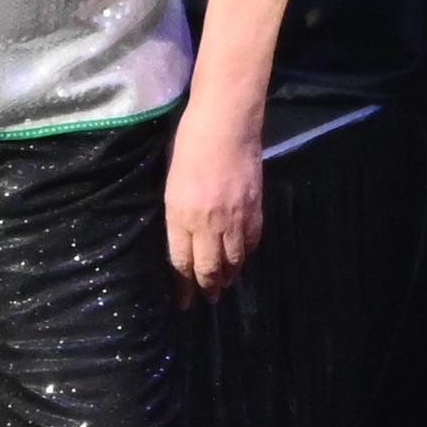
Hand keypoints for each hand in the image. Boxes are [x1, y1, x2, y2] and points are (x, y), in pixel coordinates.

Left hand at [164, 110, 267, 291]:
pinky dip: (247, 253)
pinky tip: (243, 256)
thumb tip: (184, 238)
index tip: (184, 302)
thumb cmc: (189, 145)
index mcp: (181, 216)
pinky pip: (252, 240)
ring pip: (234, 259)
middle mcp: (208, 224)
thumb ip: (178, 215)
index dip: (184, 286)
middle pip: (209, 267)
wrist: (227, 125)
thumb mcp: (172, 184)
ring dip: (229, 275)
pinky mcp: (255, 208)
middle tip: (209, 299)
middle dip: (208, 287)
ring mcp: (235, 218)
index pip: (182, 262)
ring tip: (226, 284)